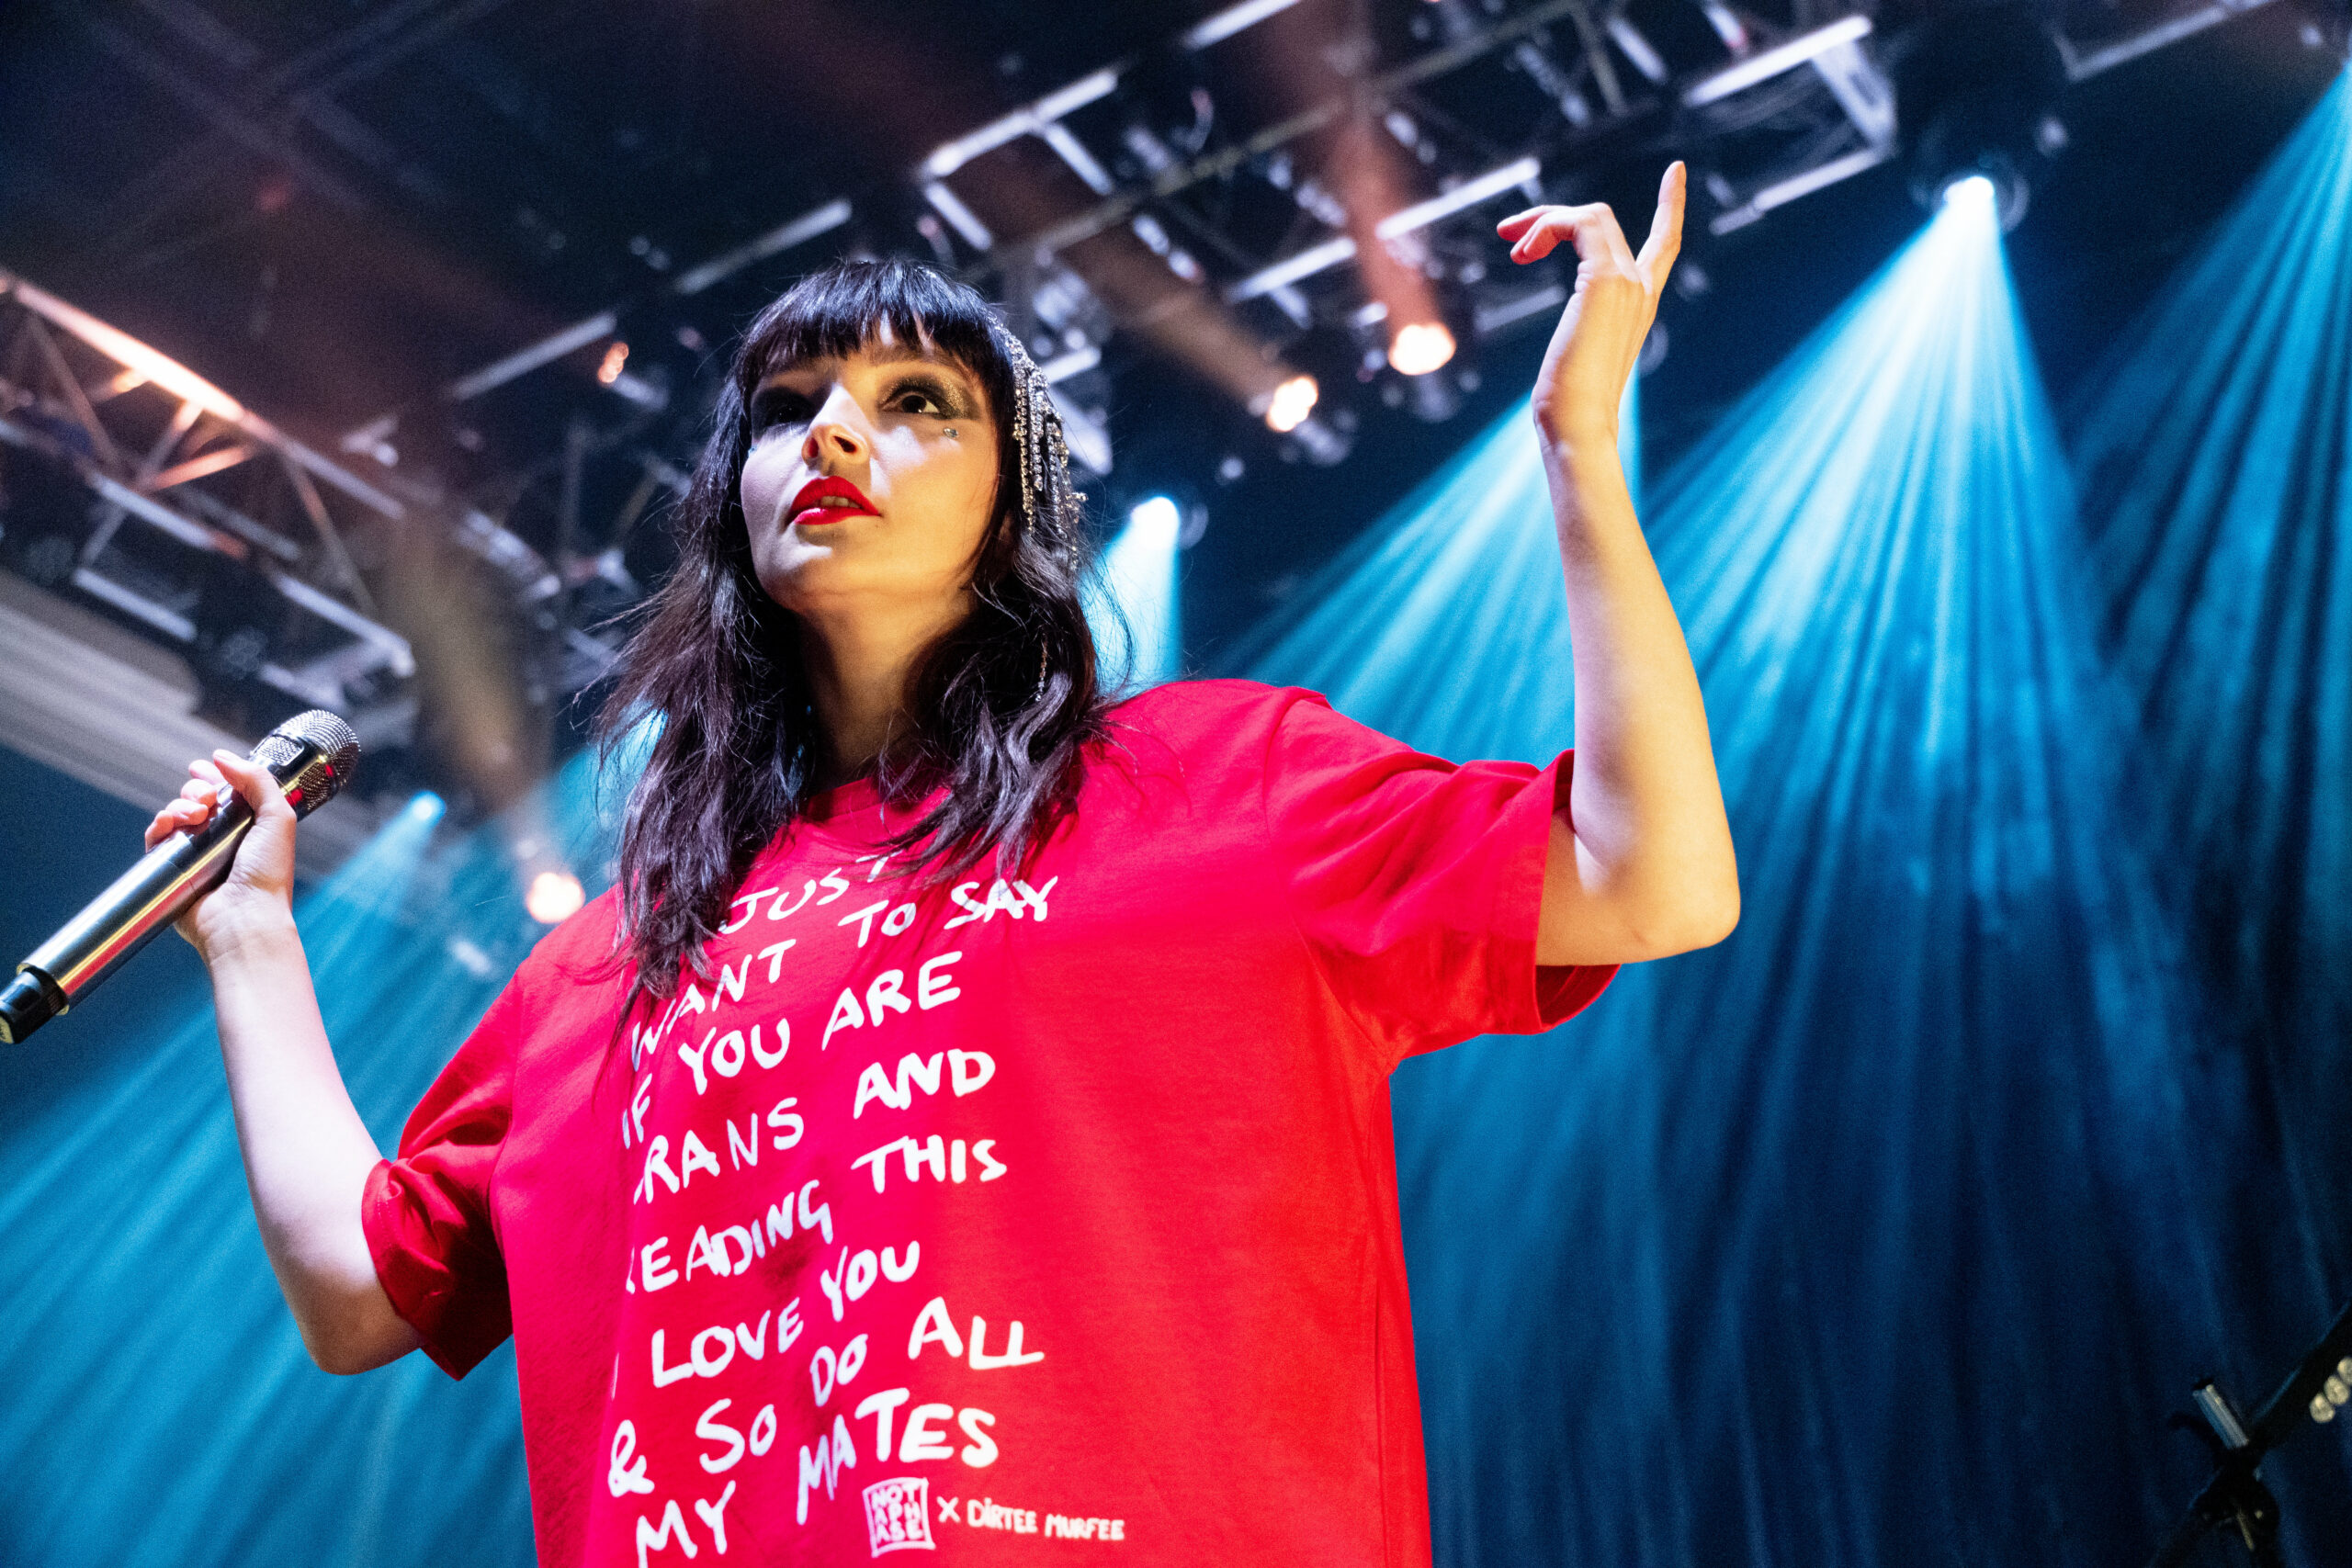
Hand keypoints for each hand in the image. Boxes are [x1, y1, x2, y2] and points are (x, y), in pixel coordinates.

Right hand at [145, 749, 298, 954]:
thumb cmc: (267, 874)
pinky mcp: (173, 870)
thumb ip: (257, 781)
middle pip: (197, 800)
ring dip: (179, 806)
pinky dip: (159, 825)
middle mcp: (222, 840)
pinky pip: (156, 839)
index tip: (203, 767)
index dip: (213, 777)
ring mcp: (196, 855)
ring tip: (195, 816)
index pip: (226, 794)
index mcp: (250, 828)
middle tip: (207, 801)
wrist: (244, 917)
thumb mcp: (277, 817)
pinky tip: (168, 824)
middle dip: (197, 791)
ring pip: (175, 815)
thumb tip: (222, 757)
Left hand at [1498, 161, 1683, 451]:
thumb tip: (1557, 385)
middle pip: (1604, 221)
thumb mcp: (1574, 361)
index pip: (1664, 245)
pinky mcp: (1605, 279)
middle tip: (1510, 235)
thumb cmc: (1569, 407)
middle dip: (1553, 218)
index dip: (1669, 206)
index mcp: (1639, 306)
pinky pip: (1577, 223)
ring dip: (1544, 221)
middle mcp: (1640, 289)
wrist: (1579, 425)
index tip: (1674, 171)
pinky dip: (1546, 226)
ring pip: (1591, 215)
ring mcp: (1627, 281)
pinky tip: (1524, 253)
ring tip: (1514, 250)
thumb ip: (1576, 341)